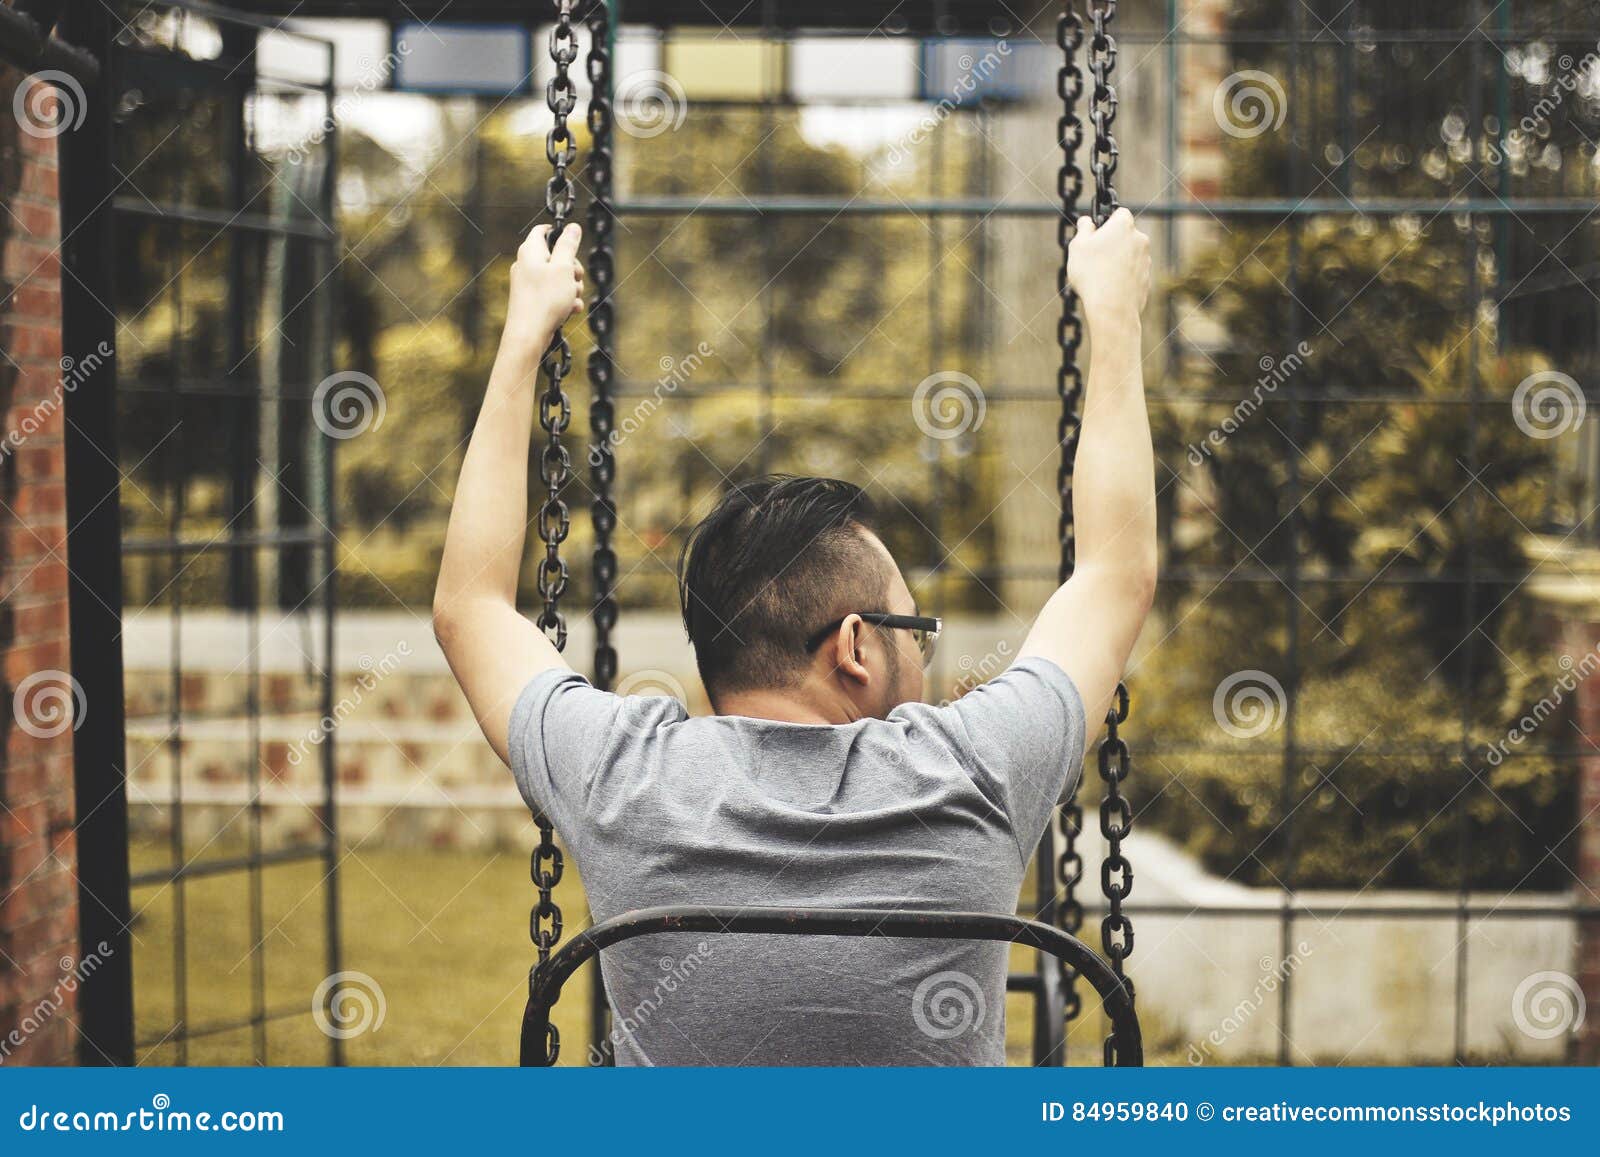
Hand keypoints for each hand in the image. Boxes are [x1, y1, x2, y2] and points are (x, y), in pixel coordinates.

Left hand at [506, 223, 585, 346]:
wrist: (529, 334)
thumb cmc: (545, 300)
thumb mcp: (563, 267)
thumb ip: (568, 245)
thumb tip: (573, 227)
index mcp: (530, 251)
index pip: (544, 230)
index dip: (561, 234)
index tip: (574, 245)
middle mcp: (526, 264)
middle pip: (555, 256)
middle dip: (572, 268)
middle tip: (576, 278)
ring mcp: (528, 283)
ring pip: (557, 278)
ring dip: (571, 287)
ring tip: (572, 298)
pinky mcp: (533, 300)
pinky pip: (553, 294)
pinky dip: (564, 300)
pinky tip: (570, 310)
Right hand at [1067, 207, 1150, 322]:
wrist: (1112, 308)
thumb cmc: (1092, 274)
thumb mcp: (1078, 246)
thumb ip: (1083, 229)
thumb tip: (1086, 222)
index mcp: (1124, 225)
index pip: (1119, 212)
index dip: (1106, 221)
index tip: (1095, 232)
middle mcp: (1140, 239)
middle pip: (1125, 235)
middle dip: (1112, 242)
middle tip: (1093, 256)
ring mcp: (1146, 260)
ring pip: (1129, 255)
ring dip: (1118, 260)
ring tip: (1099, 276)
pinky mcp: (1147, 279)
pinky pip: (1132, 273)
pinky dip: (1123, 277)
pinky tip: (1109, 288)